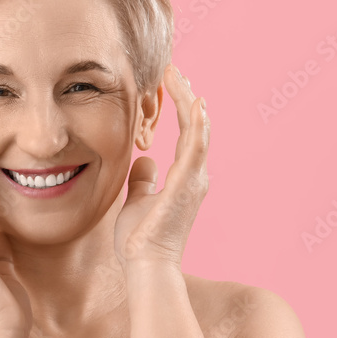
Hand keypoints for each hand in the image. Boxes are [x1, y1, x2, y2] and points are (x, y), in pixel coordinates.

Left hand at [114, 64, 210, 271]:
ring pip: (198, 131)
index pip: (185, 134)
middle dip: (186, 97)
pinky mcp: (186, 185)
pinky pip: (195, 148)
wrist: (145, 266)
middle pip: (196, 127)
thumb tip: (144, 161)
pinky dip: (196, 124)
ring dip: (189, 101)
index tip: (169, 83)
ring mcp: (194, 180)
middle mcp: (194, 177)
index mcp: (184, 179)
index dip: (180, 107)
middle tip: (174, 71)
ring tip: (178, 76)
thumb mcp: (137, 201)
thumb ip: (143, 180)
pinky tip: (194, 102)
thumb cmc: (140, 240)